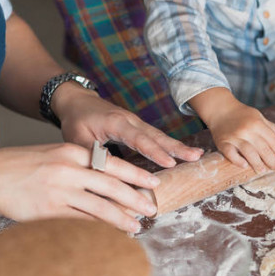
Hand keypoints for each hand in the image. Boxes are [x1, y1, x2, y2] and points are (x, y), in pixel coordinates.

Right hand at [0, 143, 159, 232]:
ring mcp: (59, 190)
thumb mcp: (51, 156)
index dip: (135, 174)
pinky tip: (110, 234)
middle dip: (136, 197)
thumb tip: (104, 180)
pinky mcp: (48, 210)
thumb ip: (76, 165)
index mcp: (71, 152)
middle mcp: (68, 169)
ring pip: (100, 206)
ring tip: (137, 226)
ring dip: (121, 218)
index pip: (111, 163)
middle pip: (112, 184)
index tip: (153, 182)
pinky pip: (80, 221)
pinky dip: (98, 228)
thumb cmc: (17, 166)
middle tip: (153, 208)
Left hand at [52, 84, 202, 167]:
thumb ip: (92, 155)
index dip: (154, 152)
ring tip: (198, 155)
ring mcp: (136, 123)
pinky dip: (170, 145)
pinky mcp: (138, 127)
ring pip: (160, 136)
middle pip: (157, 136)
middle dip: (177, 148)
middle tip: (197, 157)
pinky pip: (156, 137)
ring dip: (179, 146)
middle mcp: (131, 121)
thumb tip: (105, 175)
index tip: (170, 163)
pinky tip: (184, 153)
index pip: (138, 139)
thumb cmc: (76, 119)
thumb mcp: (77, 138)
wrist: (77, 100)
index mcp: (117, 123)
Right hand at [190, 88, 274, 172]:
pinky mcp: (223, 142)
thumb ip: (272, 127)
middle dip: (272, 160)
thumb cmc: (242, 115)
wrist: (220, 109)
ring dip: (257, 163)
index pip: (272, 140)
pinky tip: (244, 166)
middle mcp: (246, 130)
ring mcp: (234, 137)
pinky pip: (230, 153)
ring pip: (249, 152)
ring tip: (262, 170)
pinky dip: (237, 160)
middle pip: (263, 148)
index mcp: (257, 123)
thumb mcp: (259, 117)